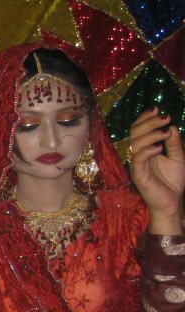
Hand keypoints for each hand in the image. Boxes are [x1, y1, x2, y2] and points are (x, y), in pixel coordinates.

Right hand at [129, 108, 184, 235]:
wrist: (172, 202)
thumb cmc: (173, 181)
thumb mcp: (178, 157)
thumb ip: (174, 143)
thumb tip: (171, 127)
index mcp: (145, 149)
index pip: (138, 129)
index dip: (145, 117)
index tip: (158, 109)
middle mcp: (138, 155)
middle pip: (134, 132)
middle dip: (148, 122)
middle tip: (165, 117)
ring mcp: (137, 165)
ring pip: (135, 143)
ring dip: (150, 134)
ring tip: (165, 132)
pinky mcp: (138, 175)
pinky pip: (138, 158)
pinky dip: (148, 150)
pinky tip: (160, 147)